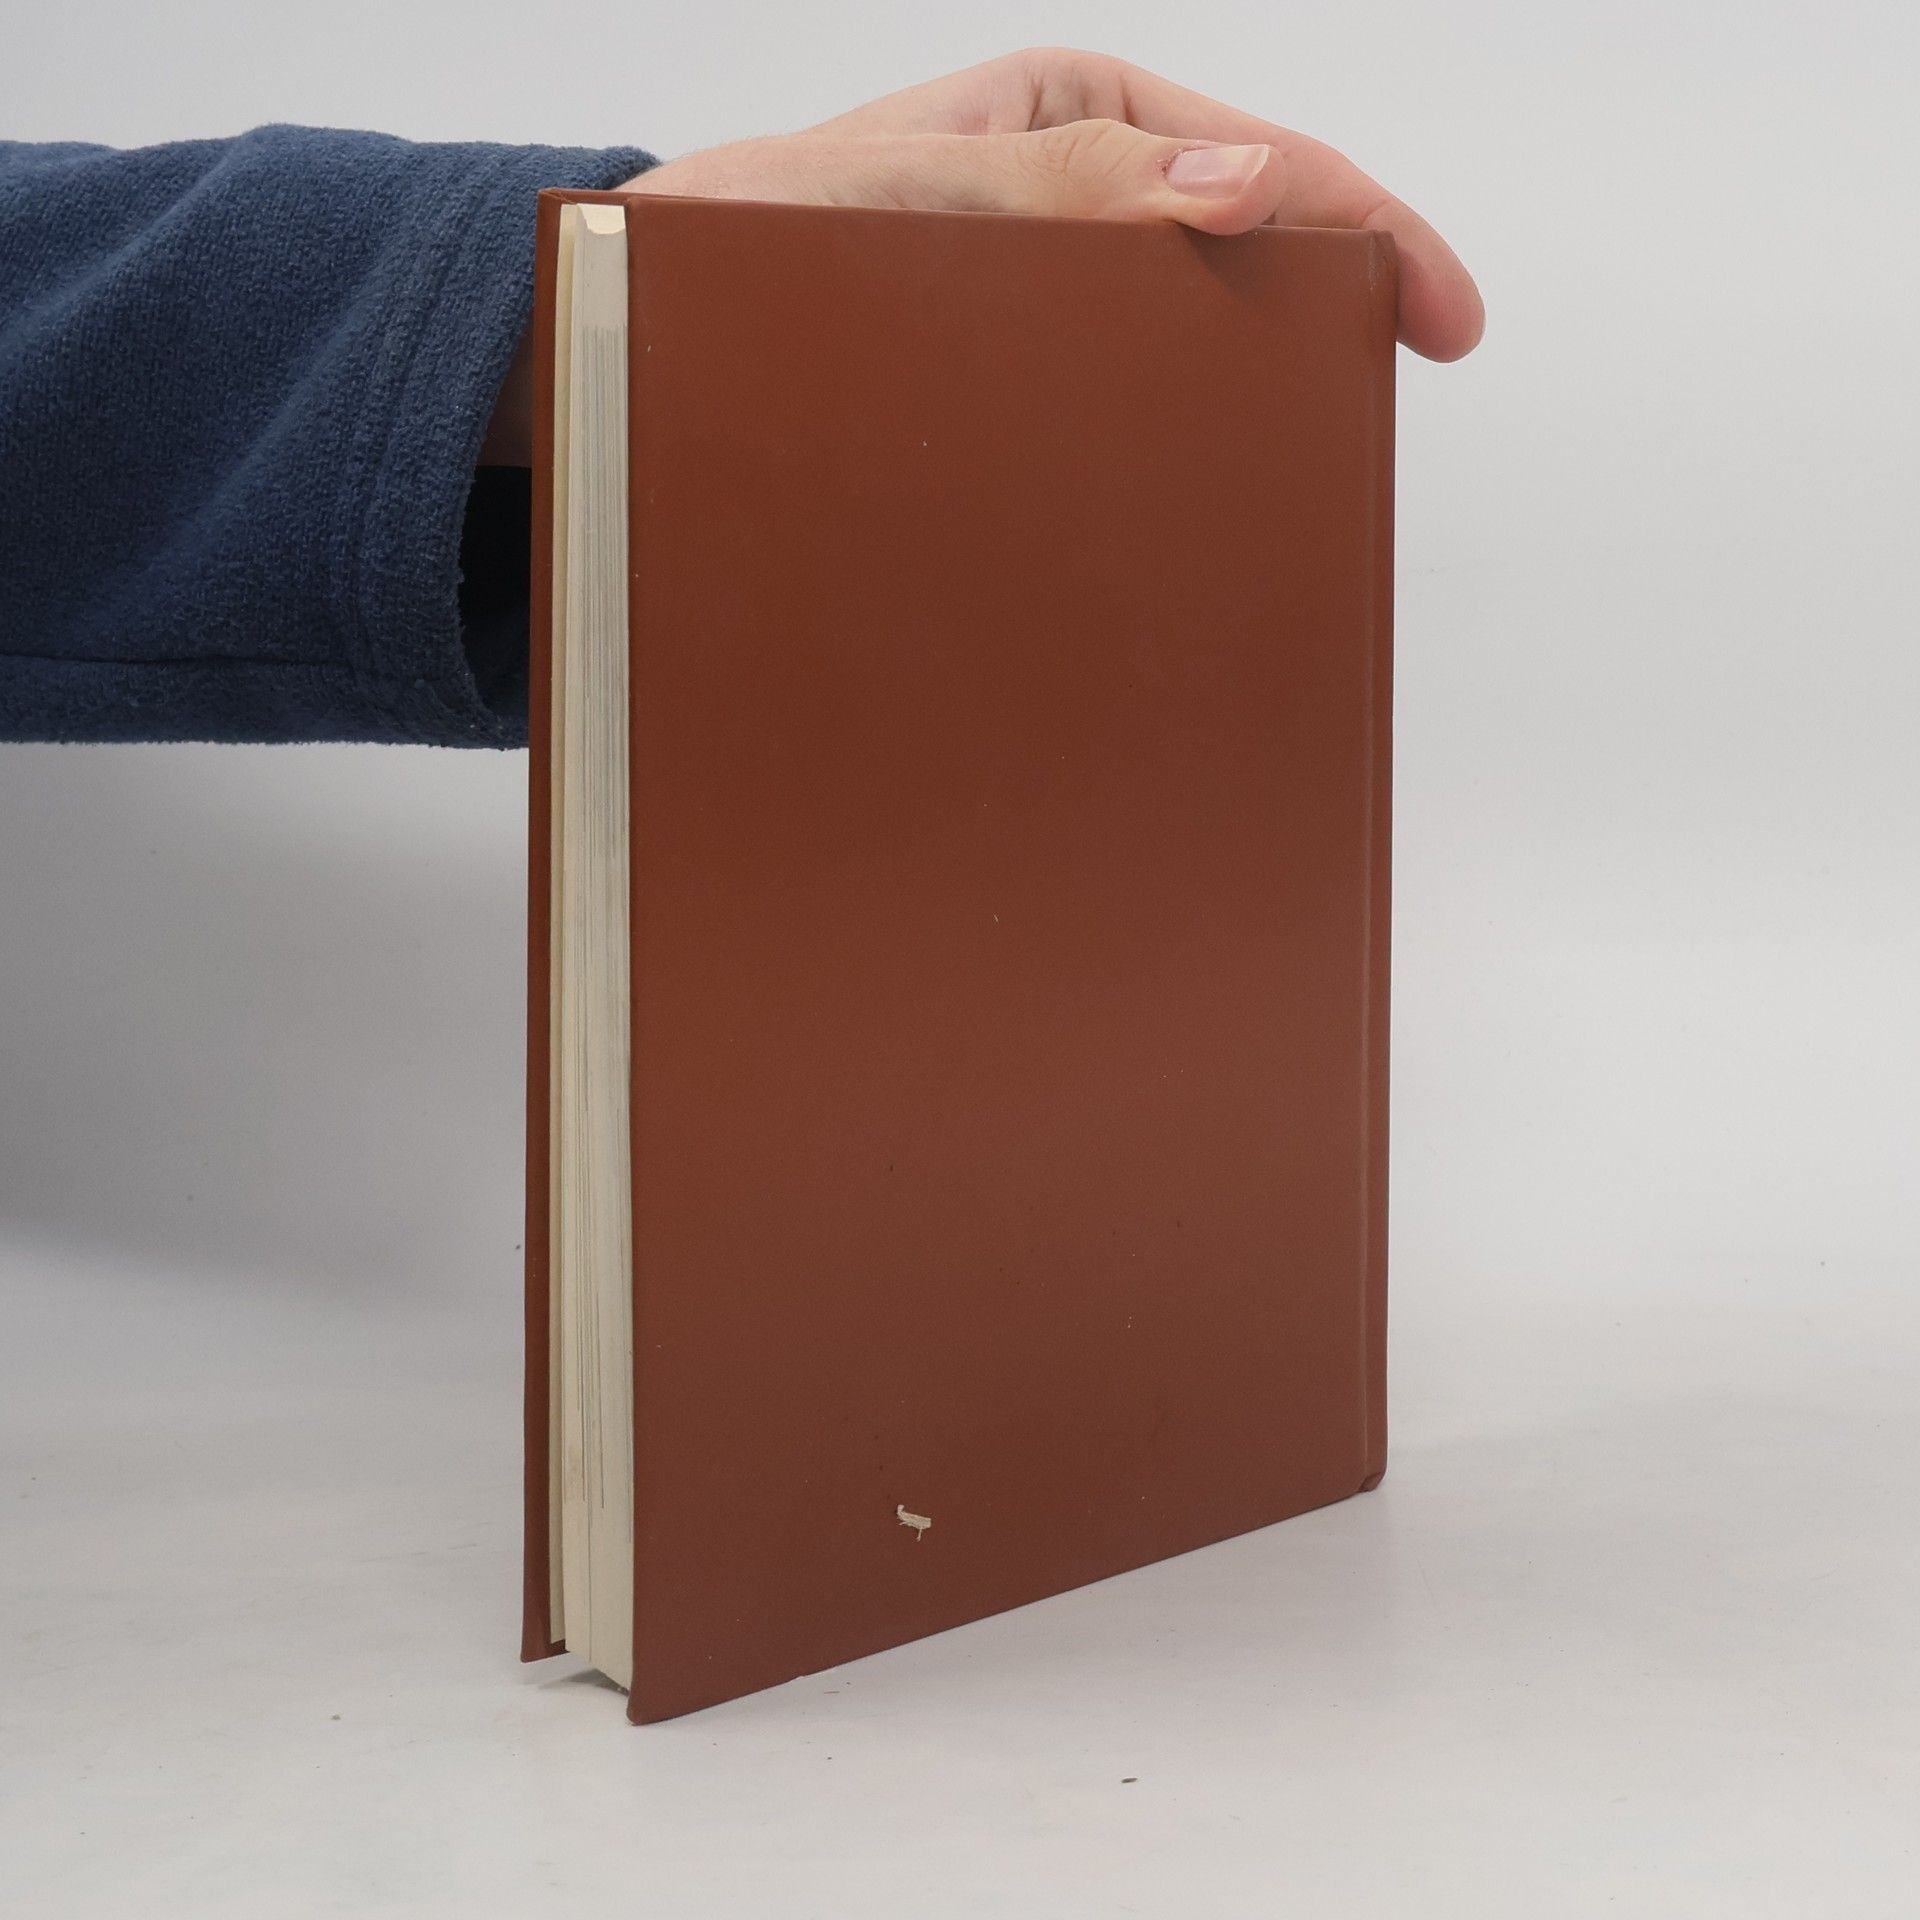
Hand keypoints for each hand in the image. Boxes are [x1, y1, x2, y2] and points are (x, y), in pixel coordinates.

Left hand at [482, 49, 1481, 461]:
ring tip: (1290, 462)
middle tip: (1381, 393)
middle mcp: (1061, 207)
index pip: (1256, 160)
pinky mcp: (997, 394)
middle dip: (1320, 310)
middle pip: (1237, 250)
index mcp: (1063, 119)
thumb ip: (1056, 185)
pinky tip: (1177, 498)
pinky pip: (1109, 411)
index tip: (1440, 322)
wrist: (605, 354)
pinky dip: (1157, 449)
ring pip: (1179, 340)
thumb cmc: (721, 253)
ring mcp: (1035, 307)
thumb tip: (1240, 190)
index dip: (1366, 231)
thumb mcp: (890, 199)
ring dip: (1240, 394)